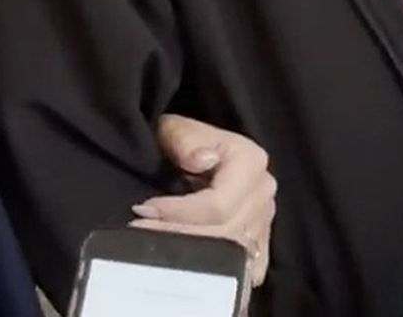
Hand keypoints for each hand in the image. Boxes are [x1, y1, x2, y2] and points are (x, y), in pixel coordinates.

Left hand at [131, 115, 276, 289]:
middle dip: (176, 236)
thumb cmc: (188, 141)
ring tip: (151, 246)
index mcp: (252, 162)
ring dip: (188, 257)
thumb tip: (201, 160)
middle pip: (222, 235)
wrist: (201, 153)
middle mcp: (264, 194)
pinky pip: (239, 271)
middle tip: (138, 232)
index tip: (142, 211)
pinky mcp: (259, 247)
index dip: (177, 213)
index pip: (216, 205)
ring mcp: (264, 223)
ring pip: (230, 257)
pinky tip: (181, 264)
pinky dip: (211, 272)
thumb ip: (186, 140)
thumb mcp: (179, 129)